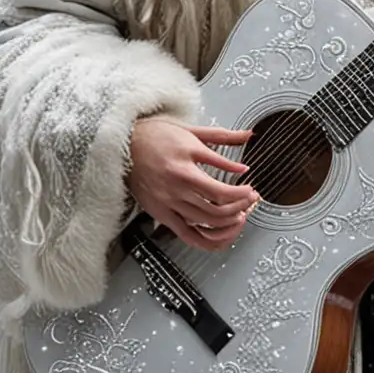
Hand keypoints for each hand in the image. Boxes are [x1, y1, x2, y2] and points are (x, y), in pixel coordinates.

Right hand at [127, 116, 258, 251]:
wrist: (122, 144)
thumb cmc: (154, 136)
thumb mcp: (191, 132)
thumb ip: (221, 138)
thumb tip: (247, 137)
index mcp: (184, 168)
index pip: (220, 192)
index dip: (241, 195)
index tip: (251, 191)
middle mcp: (175, 189)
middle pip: (216, 212)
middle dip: (239, 209)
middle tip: (248, 202)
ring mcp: (167, 204)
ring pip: (204, 225)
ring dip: (227, 225)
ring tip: (238, 216)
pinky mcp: (160, 214)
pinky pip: (187, 235)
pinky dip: (206, 241)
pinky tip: (220, 236)